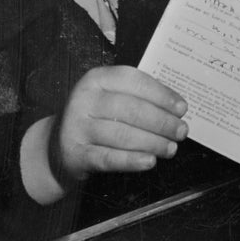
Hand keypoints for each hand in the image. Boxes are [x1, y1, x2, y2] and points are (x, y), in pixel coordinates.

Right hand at [54, 65, 188, 181]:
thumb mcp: (110, 98)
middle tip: (181, 131)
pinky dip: (132, 160)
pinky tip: (150, 161)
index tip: (182, 108)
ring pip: (122, 134)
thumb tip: (176, 108)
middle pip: (131, 109)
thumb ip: (139, 98)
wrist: (58, 145)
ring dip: (152, 142)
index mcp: (96, 79)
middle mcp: (84, 99)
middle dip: (161, 121)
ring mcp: (77, 126)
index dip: (161, 94)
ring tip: (170, 148)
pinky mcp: (75, 153)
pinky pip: (108, 158)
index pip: (133, 81)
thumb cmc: (96, 118)